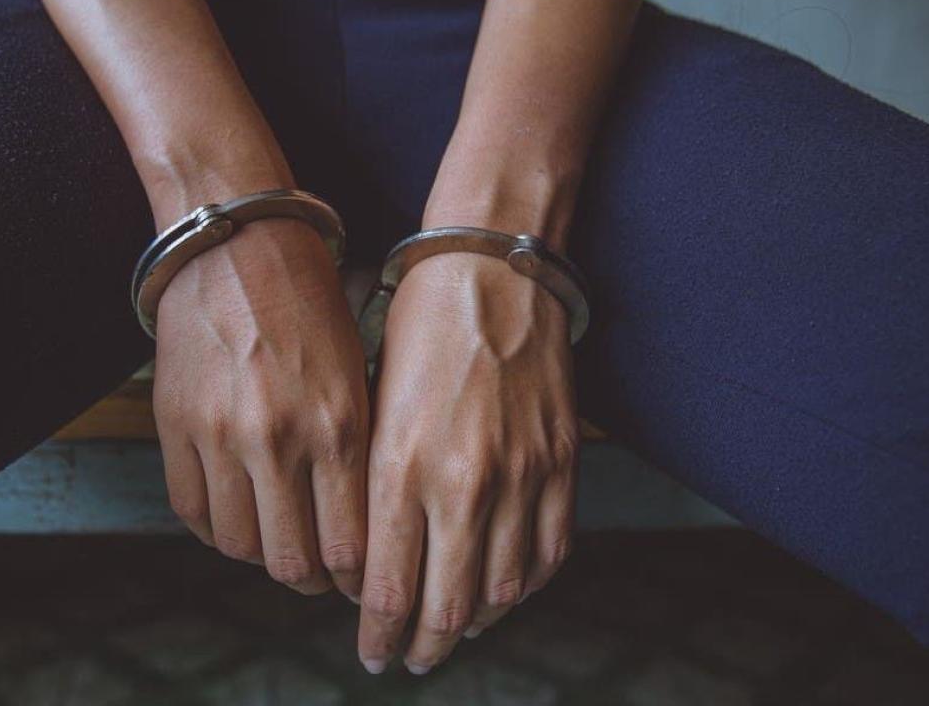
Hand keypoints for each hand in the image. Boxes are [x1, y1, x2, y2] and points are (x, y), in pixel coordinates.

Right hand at [153, 217, 369, 598]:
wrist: (237, 241)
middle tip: (317, 572)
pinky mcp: (175, 424)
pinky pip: (192, 511)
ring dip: (262, 554)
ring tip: (276, 540)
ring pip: (240, 545)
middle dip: (311, 580)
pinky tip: (235, 513)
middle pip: (293, 563)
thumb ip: (356, 454)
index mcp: (340, 424)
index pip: (350, 546)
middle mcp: (280, 437)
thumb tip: (356, 533)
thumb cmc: (311, 303)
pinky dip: (216, 526)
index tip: (359, 580)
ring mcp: (221, 434)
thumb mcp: (357, 373)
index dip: (357, 580)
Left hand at [356, 251, 578, 673]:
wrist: (491, 269)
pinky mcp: (561, 461)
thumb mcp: (370, 404)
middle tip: (408, 659)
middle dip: (422, 645)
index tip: (372, 651)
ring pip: (504, 591)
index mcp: (401, 466)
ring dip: (475, 624)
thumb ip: (371, 486)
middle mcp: (464, 481)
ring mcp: (521, 475)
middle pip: (447, 606)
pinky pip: (550, 552)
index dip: (378, 633)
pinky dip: (527, 586)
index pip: (389, 588)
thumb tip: (368, 557)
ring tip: (453, 632)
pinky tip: (505, 591)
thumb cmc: (415, 325)